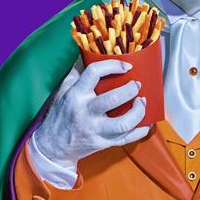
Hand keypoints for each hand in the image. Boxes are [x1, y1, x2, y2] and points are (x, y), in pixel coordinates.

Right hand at [33, 59, 149, 167]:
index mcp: (75, 95)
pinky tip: (146, 122)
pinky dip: (140, 131)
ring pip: (123, 123)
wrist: (53, 146)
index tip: (125, 66)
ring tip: (142, 102)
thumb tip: (88, 53)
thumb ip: (76, 72)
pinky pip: (127, 139)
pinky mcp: (103, 143)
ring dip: (139, 111)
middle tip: (137, 84)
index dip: (113, 65)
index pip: (94, 73)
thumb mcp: (63, 90)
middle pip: (113, 99)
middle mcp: (85, 113)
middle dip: (130, 89)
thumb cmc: (60, 115)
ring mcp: (95, 130)